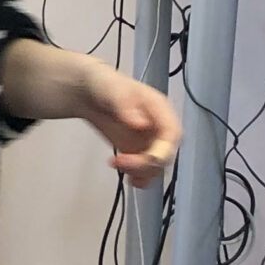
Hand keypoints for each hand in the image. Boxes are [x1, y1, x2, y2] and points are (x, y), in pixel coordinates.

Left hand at [76, 64, 180, 186]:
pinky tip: (127, 178)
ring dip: (140, 173)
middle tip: (119, 161)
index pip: (173, 135)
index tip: (145, 158)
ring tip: (116, 163)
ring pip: (157, 167)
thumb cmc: (106, 85)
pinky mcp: (140, 152)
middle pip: (165, 155)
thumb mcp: (114, 91)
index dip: (163, 151)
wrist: (91, 92)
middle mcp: (160, 128)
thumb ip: (126, 106)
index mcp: (161, 110)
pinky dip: (140, 178)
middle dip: (145, 164)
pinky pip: (147, 172)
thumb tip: (141, 124)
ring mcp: (151, 142)